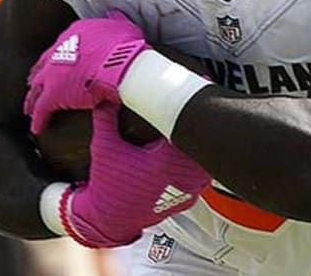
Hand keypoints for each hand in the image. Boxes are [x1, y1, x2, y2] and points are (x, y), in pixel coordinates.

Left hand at [24, 11, 151, 134]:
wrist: (121, 65)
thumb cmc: (125, 46)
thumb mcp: (122, 25)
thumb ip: (115, 19)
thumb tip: (114, 13)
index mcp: (73, 34)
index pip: (61, 46)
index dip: (57, 57)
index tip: (56, 64)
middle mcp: (58, 51)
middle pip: (44, 66)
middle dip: (39, 75)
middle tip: (35, 84)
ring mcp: (53, 73)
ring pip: (37, 88)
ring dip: (33, 99)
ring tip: (30, 108)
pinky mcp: (53, 95)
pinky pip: (41, 109)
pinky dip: (38, 119)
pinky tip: (37, 127)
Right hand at [56, 104, 209, 247]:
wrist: (109, 219)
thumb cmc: (107, 183)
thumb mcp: (104, 148)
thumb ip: (106, 118)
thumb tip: (104, 93)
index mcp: (165, 162)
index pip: (190, 130)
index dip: (194, 109)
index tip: (199, 90)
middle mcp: (181, 178)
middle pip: (205, 145)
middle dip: (203, 125)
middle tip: (201, 104)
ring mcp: (187, 190)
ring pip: (206, 163)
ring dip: (202, 146)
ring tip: (199, 127)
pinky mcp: (187, 199)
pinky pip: (202, 178)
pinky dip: (200, 165)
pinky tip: (192, 152)